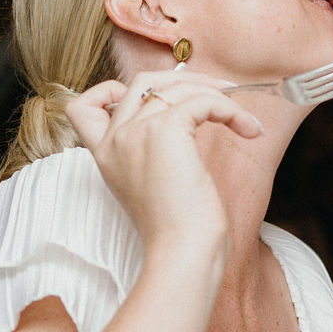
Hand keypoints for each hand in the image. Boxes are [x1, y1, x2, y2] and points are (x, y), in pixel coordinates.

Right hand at [64, 71, 261, 255]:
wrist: (182, 251)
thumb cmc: (177, 229)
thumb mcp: (151, 184)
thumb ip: (153, 149)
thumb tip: (188, 110)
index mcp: (105, 154)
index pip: (83, 106)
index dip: (110, 90)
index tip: (152, 100)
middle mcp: (115, 139)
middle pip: (141, 81)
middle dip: (184, 80)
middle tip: (219, 95)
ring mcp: (135, 132)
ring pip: (176, 87)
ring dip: (217, 96)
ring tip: (243, 119)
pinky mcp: (165, 131)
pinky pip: (203, 101)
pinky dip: (231, 110)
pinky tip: (249, 129)